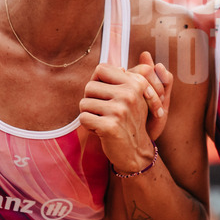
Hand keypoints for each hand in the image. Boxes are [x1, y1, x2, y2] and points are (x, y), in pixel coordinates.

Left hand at [79, 52, 171, 171]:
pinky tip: (101, 131)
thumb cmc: (130, 121)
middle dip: (91, 100)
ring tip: (104, 121)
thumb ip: (125, 80)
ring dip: (89, 114)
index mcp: (136, 83)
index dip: (97, 82)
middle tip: (105, 112)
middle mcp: (130, 94)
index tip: (105, 95)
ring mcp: (120, 110)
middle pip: (89, 86)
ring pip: (83, 103)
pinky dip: (88, 126)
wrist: (137, 152)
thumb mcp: (135, 98)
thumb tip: (119, 68)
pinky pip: (83, 118)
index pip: (101, 69)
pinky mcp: (110, 126)